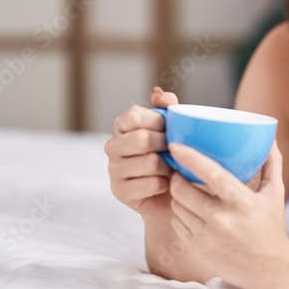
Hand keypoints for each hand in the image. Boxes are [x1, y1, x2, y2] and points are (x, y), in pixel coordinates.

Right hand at [105, 87, 178, 219]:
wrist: (172, 194)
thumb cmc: (172, 157)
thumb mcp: (173, 129)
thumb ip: (167, 108)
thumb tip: (159, 94)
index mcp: (123, 126)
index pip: (133, 116)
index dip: (156, 122)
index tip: (169, 129)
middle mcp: (113, 146)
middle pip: (142, 140)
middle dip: (166, 145)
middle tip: (175, 151)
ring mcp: (113, 169)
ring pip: (150, 163)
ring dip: (168, 167)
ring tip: (172, 169)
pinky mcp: (119, 191)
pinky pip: (150, 184)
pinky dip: (165, 185)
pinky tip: (166, 185)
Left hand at [166, 139, 288, 288]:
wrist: (271, 270)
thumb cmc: (272, 226)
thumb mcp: (275, 194)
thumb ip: (271, 163)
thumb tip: (270, 137)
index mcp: (242, 202)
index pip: (211, 174)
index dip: (190, 158)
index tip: (175, 145)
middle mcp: (223, 220)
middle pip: (182, 190)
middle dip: (176, 177)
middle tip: (179, 171)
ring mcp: (207, 238)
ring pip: (176, 207)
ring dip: (176, 196)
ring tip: (183, 190)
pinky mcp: (198, 250)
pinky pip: (177, 224)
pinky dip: (179, 214)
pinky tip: (188, 211)